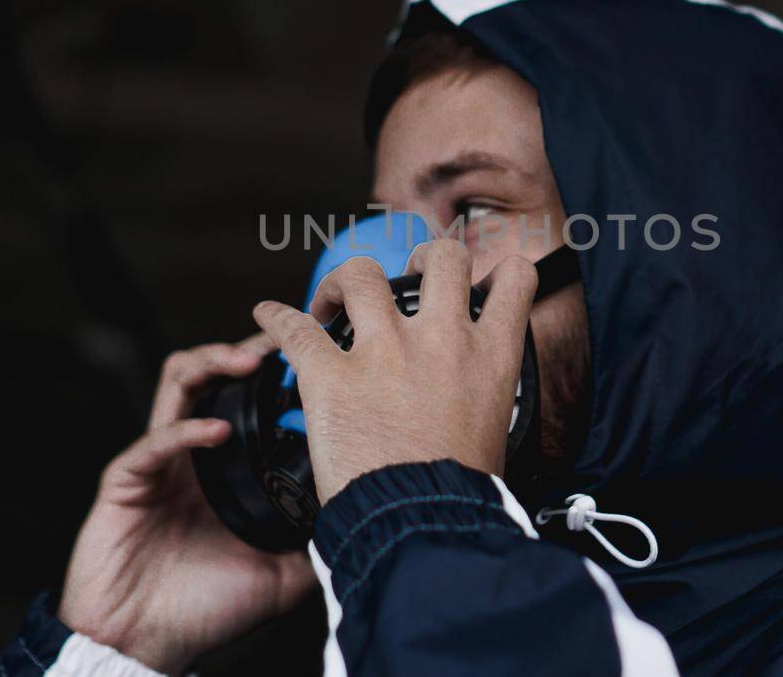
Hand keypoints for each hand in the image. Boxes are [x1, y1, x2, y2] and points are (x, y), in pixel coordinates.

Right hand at [58, 336, 315, 674]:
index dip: (280, 374)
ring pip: (177, 383)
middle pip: (215, 375)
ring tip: (248, 362)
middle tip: (283, 340)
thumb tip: (364, 525)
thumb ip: (314, 544)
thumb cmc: (204, 611)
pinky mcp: (125, 480)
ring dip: (212, 363)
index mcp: (229, 470)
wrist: (145, 646)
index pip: (252, 402)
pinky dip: (186, 430)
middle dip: (248, 350)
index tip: (318, 357)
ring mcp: (159, 463)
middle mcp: (195, 455)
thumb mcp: (281, 576)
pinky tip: (217, 431)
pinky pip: (153, 442)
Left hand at [252, 239, 537, 502]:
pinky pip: (294, 328)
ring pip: (361, 274)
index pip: (513, 279)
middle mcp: (440, 339)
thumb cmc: (459, 494)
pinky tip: (269, 314)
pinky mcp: (330, 375)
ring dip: (344, 281)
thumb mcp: (496, 429)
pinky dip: (277, 317)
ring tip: (334, 299)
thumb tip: (468, 396)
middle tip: (408, 275)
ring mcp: (384, 351)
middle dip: (424, 257)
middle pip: (441, 258)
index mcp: (490, 356)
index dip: (498, 269)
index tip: (480, 278)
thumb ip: (482, 394)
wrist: (422, 525)